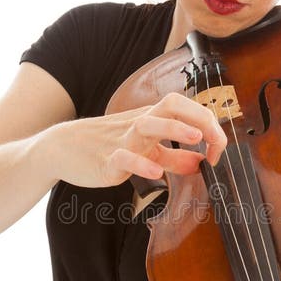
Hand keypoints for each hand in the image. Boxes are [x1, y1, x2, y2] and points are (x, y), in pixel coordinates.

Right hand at [48, 92, 226, 187]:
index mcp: (151, 118)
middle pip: (172, 105)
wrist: (62, 148)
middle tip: (216, 140)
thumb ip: (173, 158)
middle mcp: (139, 124)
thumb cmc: (106, 145)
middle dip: (199, 118)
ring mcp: (122, 140)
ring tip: (195, 139)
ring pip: (148, 124)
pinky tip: (155, 175)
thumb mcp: (145, 150)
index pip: (186, 109)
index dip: (209, 126)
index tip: (218, 151)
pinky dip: (140, 164)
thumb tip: (200, 164)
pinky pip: (123, 158)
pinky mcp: (106, 160)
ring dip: (174, 129)